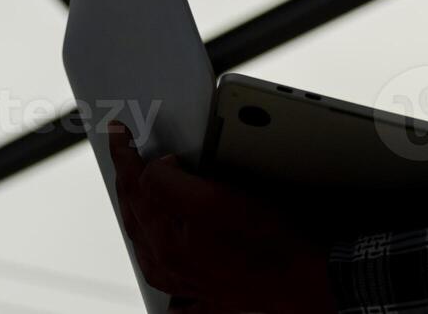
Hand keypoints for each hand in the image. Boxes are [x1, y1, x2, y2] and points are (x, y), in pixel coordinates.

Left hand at [106, 120, 337, 313]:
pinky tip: (163, 257)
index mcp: (167, 241)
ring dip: (138, 216)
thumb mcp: (216, 199)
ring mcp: (189, 282)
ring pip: (147, 246)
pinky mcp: (210, 293)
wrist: (309, 279)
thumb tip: (155, 170)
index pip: (135, 186)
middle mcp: (172, 265)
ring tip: (134, 193)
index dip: (125, 154)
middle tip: (122, 154)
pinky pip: (174, 289)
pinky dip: (163, 268)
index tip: (118, 132)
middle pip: (136, 216)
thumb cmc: (271, 241)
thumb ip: (170, 184)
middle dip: (127, 181)